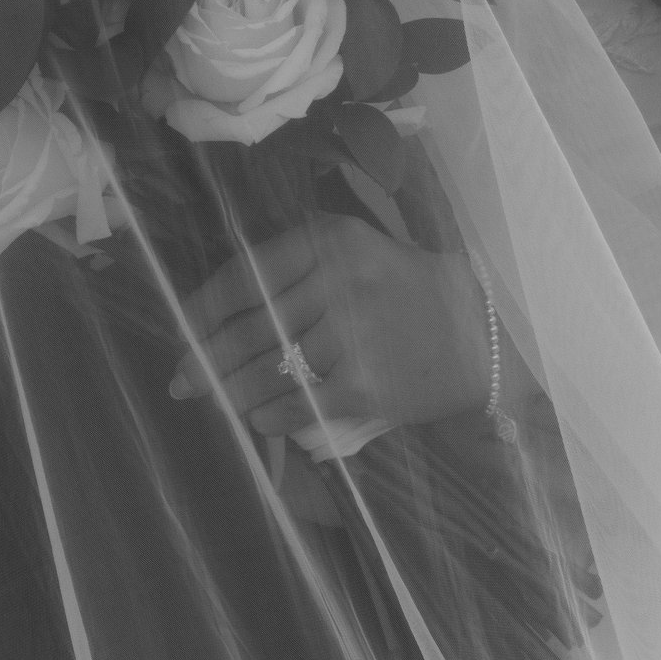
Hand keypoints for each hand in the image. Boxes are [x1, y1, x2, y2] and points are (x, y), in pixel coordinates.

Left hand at [169, 214, 493, 439]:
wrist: (480, 332)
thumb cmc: (406, 288)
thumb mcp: (355, 250)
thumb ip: (296, 265)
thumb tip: (221, 305)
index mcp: (329, 240)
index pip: (247, 274)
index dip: (204, 306)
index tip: (180, 328)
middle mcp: (338, 281)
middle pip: (251, 327)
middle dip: (206, 357)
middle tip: (180, 379)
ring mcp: (352, 335)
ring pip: (269, 369)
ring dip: (231, 390)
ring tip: (213, 399)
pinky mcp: (366, 385)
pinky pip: (299, 403)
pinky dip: (270, 415)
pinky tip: (258, 418)